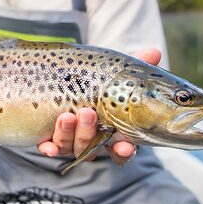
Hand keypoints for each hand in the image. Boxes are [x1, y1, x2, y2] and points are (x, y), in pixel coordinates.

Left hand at [37, 47, 161, 165]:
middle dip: (89, 133)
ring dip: (69, 134)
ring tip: (67, 116)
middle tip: (88, 113)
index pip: (121, 149)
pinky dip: (49, 149)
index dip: (124, 151)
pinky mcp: (49, 138)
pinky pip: (49, 148)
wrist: (61, 77)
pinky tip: (48, 148)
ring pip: (70, 146)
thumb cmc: (96, 80)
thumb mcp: (113, 73)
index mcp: (111, 131)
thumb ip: (133, 66)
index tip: (125, 147)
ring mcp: (70, 140)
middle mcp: (91, 140)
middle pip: (92, 147)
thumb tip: (154, 52)